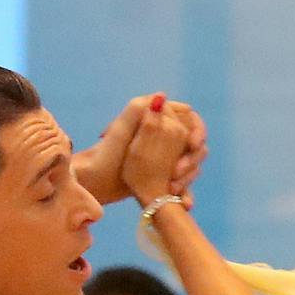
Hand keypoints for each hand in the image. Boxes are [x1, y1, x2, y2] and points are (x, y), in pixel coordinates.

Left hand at [74, 94, 207, 203]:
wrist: (97, 182)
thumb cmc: (105, 156)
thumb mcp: (120, 132)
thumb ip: (138, 110)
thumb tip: (161, 96)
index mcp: (153, 116)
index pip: (189, 116)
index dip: (197, 130)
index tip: (193, 145)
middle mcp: (162, 131)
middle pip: (195, 140)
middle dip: (192, 158)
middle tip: (178, 172)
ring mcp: (164, 150)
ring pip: (191, 160)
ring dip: (189, 175)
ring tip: (174, 188)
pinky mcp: (163, 168)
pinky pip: (184, 175)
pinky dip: (185, 186)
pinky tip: (181, 198)